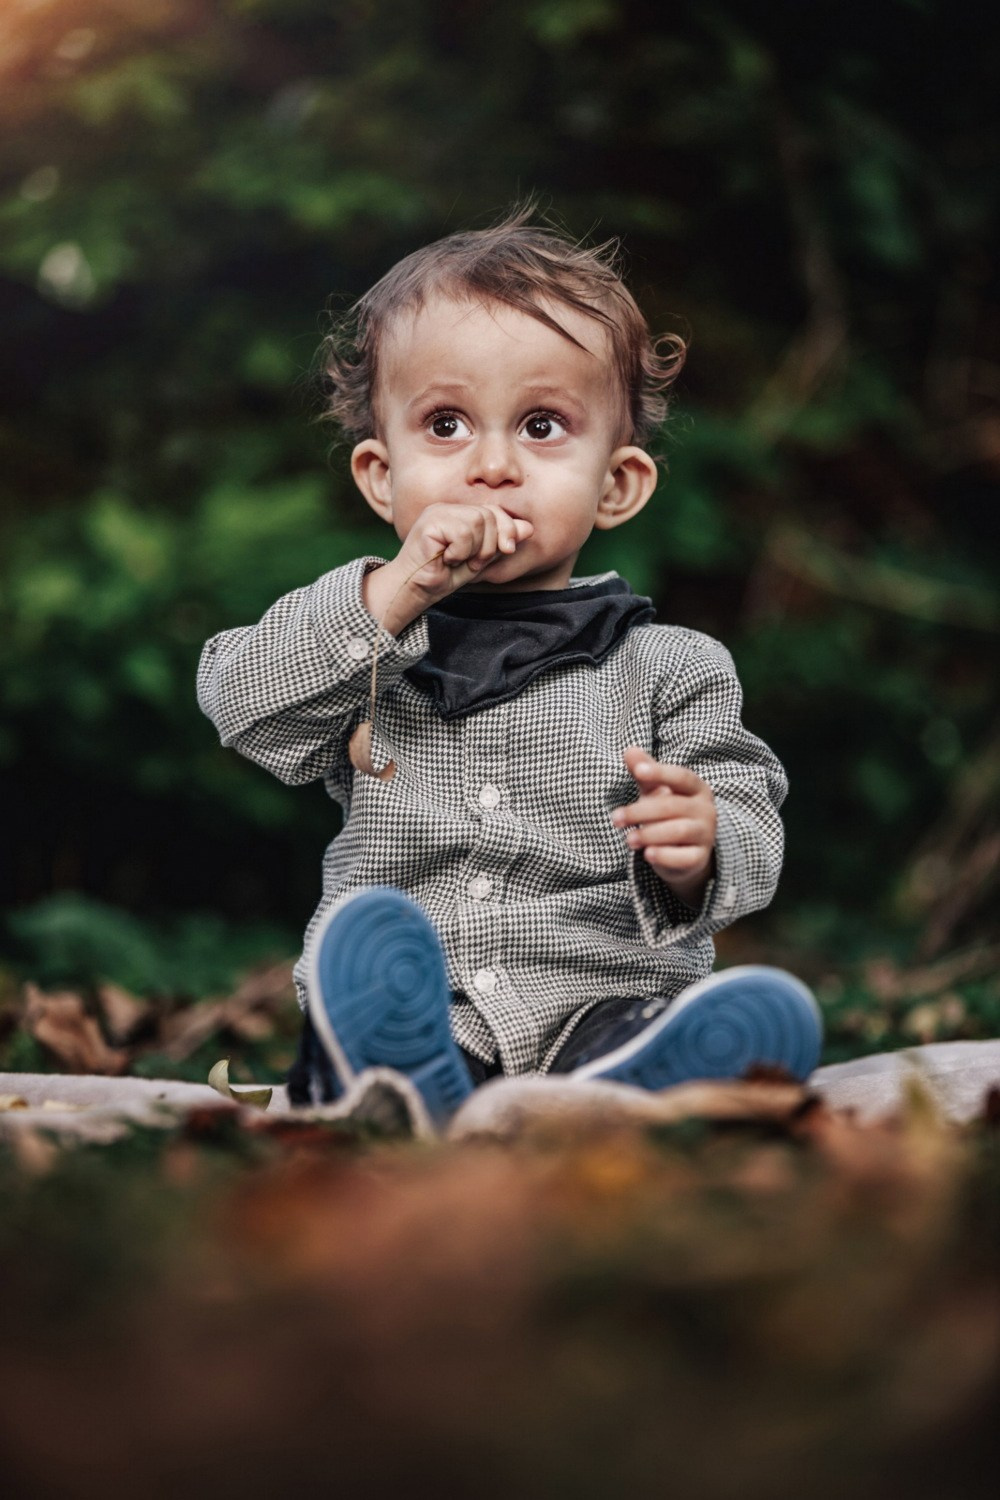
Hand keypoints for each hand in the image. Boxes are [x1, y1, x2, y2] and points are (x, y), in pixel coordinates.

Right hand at [365, 503, 533, 632]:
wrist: (417, 590)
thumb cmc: (445, 575)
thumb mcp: (481, 559)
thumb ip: (501, 542)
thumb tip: (528, 528)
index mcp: (459, 514)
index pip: (495, 511)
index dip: (507, 530)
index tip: (506, 551)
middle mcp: (448, 509)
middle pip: (489, 515)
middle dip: (488, 546)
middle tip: (472, 562)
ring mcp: (437, 513)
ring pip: (477, 522)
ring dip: (473, 550)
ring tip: (457, 561)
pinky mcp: (429, 523)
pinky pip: (462, 533)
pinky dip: (459, 552)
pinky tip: (445, 559)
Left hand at [613, 747, 716, 907]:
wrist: (685, 853)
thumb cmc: (668, 814)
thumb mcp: (656, 791)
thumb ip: (644, 771)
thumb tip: (629, 750)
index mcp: (697, 788)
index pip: (681, 776)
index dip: (660, 772)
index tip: (638, 771)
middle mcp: (706, 810)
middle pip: (672, 806)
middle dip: (640, 811)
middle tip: (616, 818)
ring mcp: (706, 835)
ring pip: (678, 831)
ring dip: (649, 834)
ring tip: (628, 839)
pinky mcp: (700, 858)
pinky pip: (684, 857)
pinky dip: (665, 856)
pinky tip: (647, 854)